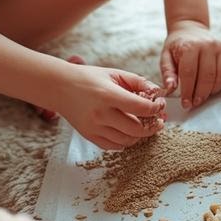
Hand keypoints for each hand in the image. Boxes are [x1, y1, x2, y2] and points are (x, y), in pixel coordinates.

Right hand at [51, 60, 165, 150]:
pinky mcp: (89, 135)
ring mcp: (94, 127)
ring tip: (144, 126)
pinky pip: (113, 146)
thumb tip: (157, 93)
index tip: (160, 105)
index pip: (141, 108)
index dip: (156, 109)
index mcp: (108, 95)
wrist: (60, 87)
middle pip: (136, 129)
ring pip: (127, 141)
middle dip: (153, 127)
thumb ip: (138, 82)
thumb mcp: (114, 73)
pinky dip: (125, 141)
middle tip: (158, 121)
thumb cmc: (89, 78)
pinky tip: (129, 132)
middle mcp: (101, 114)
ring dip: (140, 135)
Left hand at [160, 20, 220, 109]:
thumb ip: (167, 73)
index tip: (186, 104)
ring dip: (213, 91)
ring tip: (204, 95)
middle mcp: (208, 45)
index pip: (189, 74)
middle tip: (195, 103)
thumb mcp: (166, 57)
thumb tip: (171, 88)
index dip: (188, 92)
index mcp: (190, 46)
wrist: (190, 29)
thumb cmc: (177, 46)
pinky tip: (216, 86)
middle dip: (201, 94)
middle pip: (207, 77)